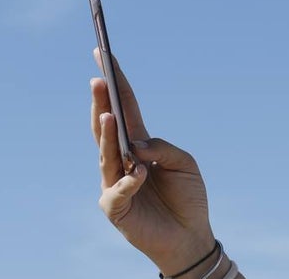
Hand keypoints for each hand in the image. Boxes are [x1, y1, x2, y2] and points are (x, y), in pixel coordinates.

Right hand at [91, 51, 216, 274]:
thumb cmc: (188, 198)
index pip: (124, 105)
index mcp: (139, 143)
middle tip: (98, 79)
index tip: (102, 52)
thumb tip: (136, 147)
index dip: (114, 80)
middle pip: (107, 125)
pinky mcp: (115, 207)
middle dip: (101, 102)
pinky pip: (117, 190)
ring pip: (106, 154)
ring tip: (108, 114)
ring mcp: (115, 182)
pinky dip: (128, 181)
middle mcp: (122, 159)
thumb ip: (162, 149)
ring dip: (107, 134)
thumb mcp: (184, 164)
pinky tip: (139, 173)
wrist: (190, 236)